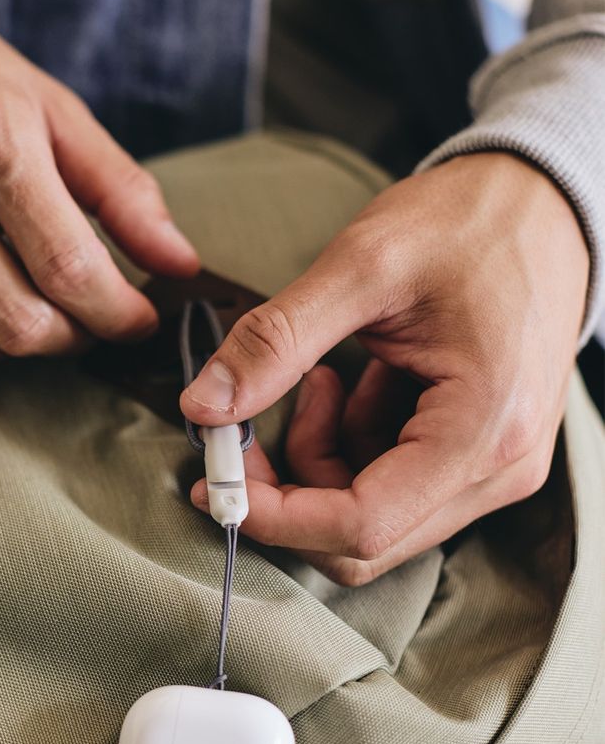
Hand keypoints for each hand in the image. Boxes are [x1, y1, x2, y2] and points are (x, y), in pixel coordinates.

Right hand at [0, 0, 197, 372]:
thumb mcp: (53, 111)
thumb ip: (122, 192)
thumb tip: (179, 264)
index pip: (69, 269)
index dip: (117, 313)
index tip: (136, 320)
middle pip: (19, 326)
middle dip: (69, 337)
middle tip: (83, 317)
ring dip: (12, 341)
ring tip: (25, 300)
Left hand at [181, 154, 588, 584]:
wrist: (542, 202)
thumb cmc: (469, 222)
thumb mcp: (363, 265)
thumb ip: (276, 341)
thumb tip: (201, 407)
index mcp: (484, 429)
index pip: (362, 525)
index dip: (275, 516)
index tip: (212, 480)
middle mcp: (499, 470)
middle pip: (364, 541)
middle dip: (287, 495)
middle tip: (240, 432)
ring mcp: (493, 470)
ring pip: (370, 519)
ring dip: (317, 462)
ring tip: (318, 378)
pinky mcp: (477, 458)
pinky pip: (390, 487)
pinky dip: (348, 447)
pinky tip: (353, 383)